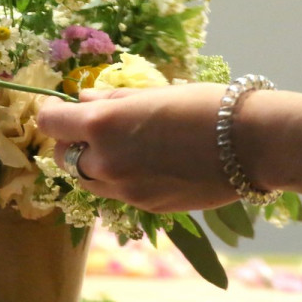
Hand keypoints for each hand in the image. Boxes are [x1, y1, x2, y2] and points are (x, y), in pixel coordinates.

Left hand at [36, 84, 242, 212]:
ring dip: (94, 163)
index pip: (51, 124)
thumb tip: (82, 101)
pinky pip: (119, 193)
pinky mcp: (147, 207)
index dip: (52, 113)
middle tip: (94, 127)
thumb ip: (111, 101)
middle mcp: (106, 162)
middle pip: (65, 157)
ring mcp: (125, 190)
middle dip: (74, 141)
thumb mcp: (153, 93)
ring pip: (89, 180)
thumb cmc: (205, 105)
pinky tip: (150, 163)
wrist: (251, 143)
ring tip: (123, 146)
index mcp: (103, 125)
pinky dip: (121, 179)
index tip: (61, 107)